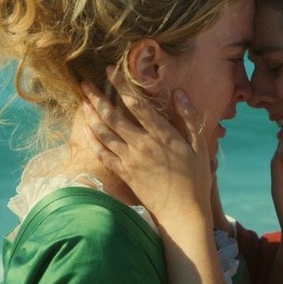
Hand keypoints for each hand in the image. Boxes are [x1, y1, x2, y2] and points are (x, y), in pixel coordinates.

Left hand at [81, 73, 212, 224]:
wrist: (182, 213)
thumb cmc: (196, 180)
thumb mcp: (200, 146)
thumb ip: (189, 118)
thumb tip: (179, 93)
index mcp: (163, 135)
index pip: (137, 103)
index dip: (121, 85)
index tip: (110, 70)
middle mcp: (143, 145)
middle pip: (114, 116)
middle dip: (97, 97)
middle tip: (85, 82)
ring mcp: (131, 160)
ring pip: (104, 133)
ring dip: (91, 115)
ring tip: (82, 101)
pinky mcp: (124, 174)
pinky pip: (103, 154)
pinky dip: (92, 140)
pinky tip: (86, 130)